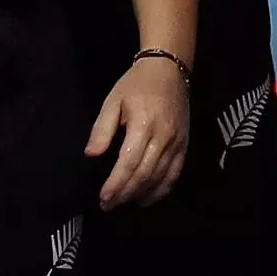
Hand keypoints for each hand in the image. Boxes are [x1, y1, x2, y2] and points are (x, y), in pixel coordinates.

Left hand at [86, 52, 190, 207]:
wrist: (169, 70)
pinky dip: (162, 190)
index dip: (116, 183)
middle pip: (144, 174)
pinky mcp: (184, 145)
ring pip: (159, 177)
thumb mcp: (112, 101)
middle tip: (108, 205)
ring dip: (140, 194)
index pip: (129, 162)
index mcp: (143, 125)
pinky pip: (174, 173)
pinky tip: (147, 199)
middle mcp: (163, 136)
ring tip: (123, 203)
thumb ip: (101, 129)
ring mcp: (177, 142)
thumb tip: (91, 155)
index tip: (103, 197)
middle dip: (124, 193)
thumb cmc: (136, 85)